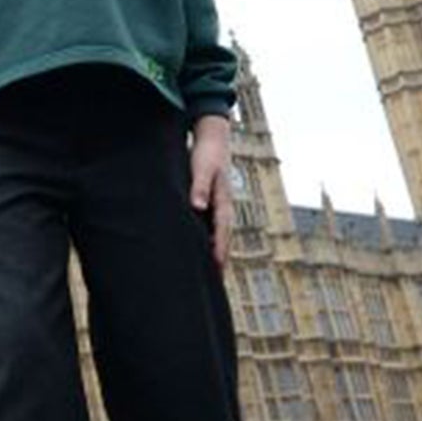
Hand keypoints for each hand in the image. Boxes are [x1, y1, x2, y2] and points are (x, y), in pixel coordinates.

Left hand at [188, 114, 232, 272]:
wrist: (212, 138)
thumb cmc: (207, 153)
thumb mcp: (202, 168)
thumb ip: (200, 187)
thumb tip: (198, 207)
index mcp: (223, 202)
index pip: (222, 232)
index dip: (219, 251)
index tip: (217, 268)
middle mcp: (223, 207)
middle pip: (223, 238)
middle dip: (220, 259)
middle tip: (216, 282)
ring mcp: (219, 206)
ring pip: (217, 234)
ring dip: (214, 252)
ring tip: (209, 273)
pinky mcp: (211, 203)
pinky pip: (210, 226)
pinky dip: (207, 240)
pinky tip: (199, 248)